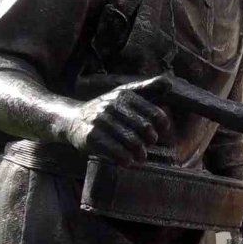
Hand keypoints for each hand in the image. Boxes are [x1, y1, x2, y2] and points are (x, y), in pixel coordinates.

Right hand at [56, 76, 173, 165]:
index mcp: (125, 96)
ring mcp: (101, 121)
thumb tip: (169, 82)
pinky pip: (117, 152)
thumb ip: (148, 89)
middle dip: (150, 140)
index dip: (162, 126)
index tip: (161, 132)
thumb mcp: (125, 95)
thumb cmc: (107, 110)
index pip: (154, 113)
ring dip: (140, 153)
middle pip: (145, 129)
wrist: (73, 120)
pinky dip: (126, 159)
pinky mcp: (92, 137)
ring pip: (133, 142)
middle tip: (148, 145)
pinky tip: (127, 161)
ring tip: (140, 156)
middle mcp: (112, 106)